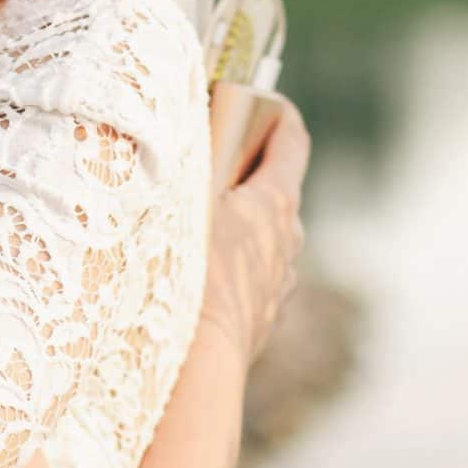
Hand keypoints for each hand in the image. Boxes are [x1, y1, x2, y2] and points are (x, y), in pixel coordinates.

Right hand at [200, 85, 309, 364]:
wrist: (194, 366)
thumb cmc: (180, 275)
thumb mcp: (176, 202)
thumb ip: (182, 165)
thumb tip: (177, 131)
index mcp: (272, 204)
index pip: (290, 144)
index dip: (280, 117)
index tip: (270, 102)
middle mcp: (286, 242)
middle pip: (276, 195)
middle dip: (249, 176)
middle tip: (215, 163)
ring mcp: (278, 286)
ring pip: (264, 243)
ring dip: (240, 229)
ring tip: (198, 226)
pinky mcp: (262, 322)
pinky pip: (250, 283)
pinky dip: (230, 272)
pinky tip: (193, 279)